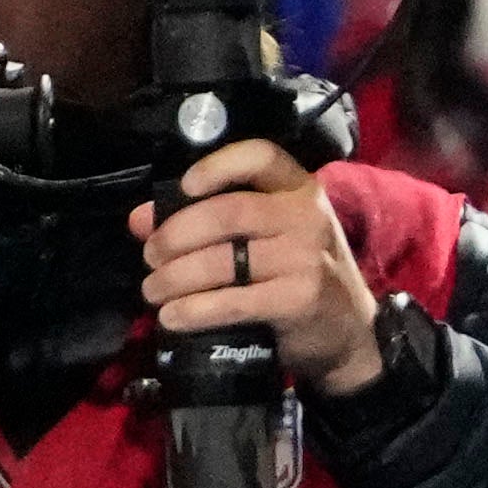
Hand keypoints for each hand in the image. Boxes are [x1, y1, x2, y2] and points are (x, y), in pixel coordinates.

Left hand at [133, 142, 382, 390]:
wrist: (347, 329)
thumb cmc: (293, 274)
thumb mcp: (263, 237)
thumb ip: (203, 221)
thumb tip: (140, 219)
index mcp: (297, 189)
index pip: (260, 157)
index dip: (217, 167)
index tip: (185, 187)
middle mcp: (306, 216)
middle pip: (225, 213)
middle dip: (174, 236)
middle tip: (151, 257)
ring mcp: (306, 256)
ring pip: (221, 259)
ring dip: (173, 278)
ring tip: (153, 291)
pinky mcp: (301, 298)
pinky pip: (232, 300)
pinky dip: (193, 310)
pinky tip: (172, 317)